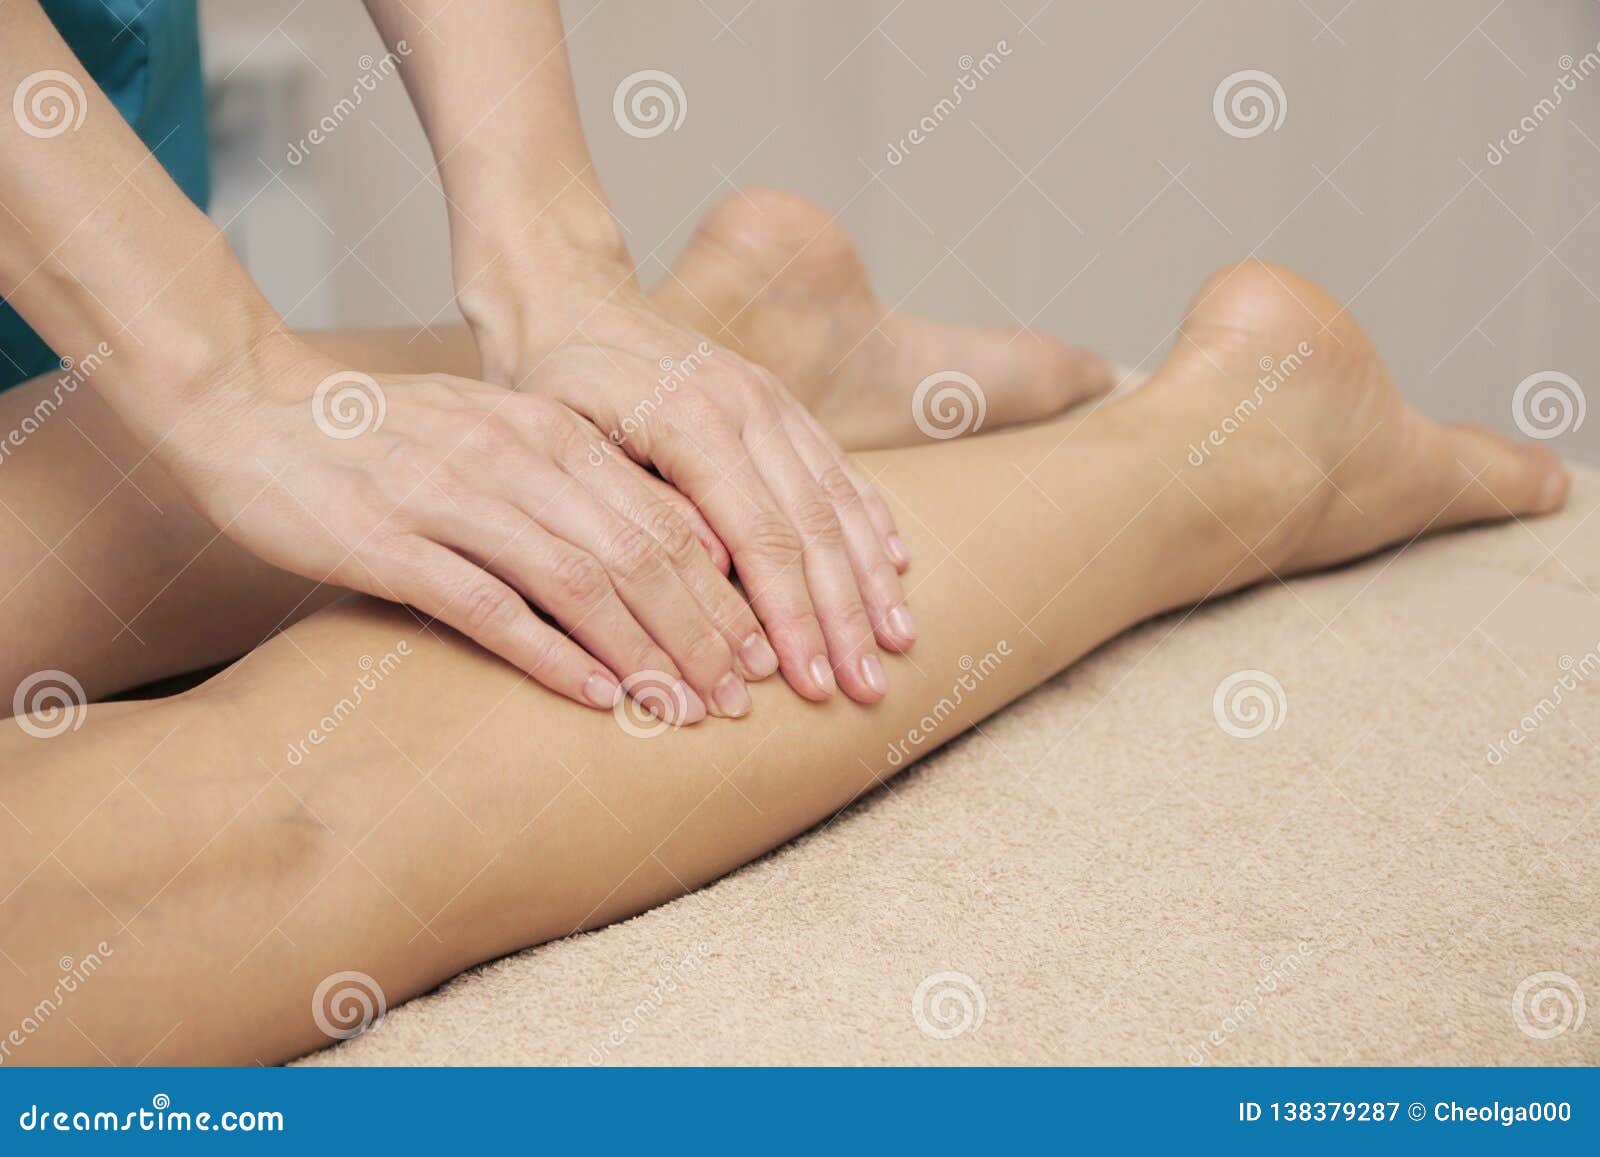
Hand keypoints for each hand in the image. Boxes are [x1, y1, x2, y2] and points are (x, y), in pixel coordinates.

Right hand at [164, 339, 779, 721]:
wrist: (250, 408)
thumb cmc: (381, 434)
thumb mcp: (492, 433)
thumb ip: (570, 478)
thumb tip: (660, 547)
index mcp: (550, 430)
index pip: (665, 517)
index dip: (723, 590)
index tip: (761, 650)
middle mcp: (515, 458)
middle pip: (641, 553)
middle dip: (703, 632)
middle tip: (743, 699)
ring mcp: (453, 497)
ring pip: (581, 583)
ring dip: (644, 654)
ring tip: (685, 713)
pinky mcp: (390, 542)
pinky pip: (490, 607)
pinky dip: (552, 656)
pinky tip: (597, 698)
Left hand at [477, 288, 917, 705]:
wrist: (568, 300)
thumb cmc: (551, 385)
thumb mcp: (566, 447)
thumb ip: (638, 507)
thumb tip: (712, 577)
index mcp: (691, 420)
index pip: (760, 537)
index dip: (789, 616)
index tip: (808, 683)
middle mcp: (745, 404)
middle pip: (812, 527)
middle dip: (842, 616)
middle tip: (865, 691)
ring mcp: (771, 398)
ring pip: (836, 499)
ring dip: (870, 579)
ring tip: (898, 644)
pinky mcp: (781, 401)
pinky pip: (838, 465)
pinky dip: (870, 519)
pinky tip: (897, 565)